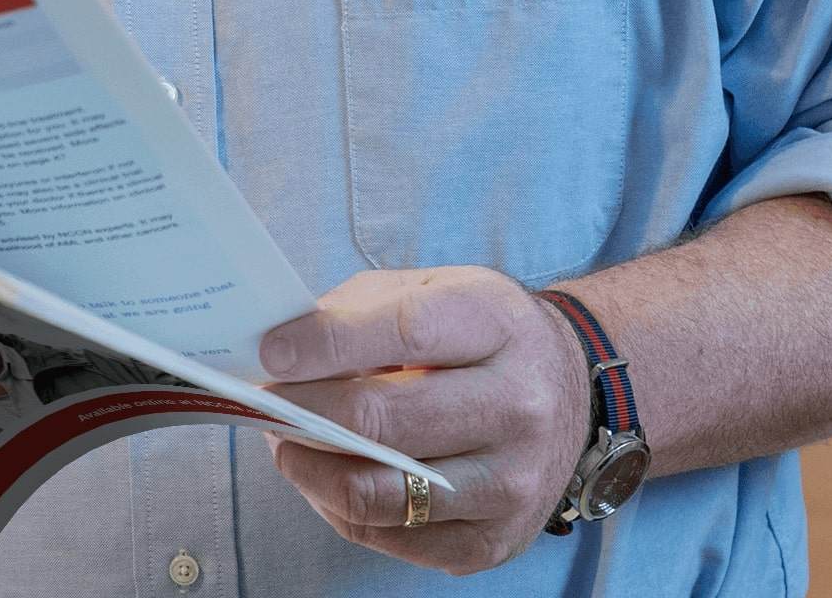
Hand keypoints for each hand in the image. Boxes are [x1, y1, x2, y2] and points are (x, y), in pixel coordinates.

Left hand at [257, 267, 590, 574]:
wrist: (569, 391)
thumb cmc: (475, 337)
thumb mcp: (430, 292)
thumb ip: (356, 312)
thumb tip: (278, 350)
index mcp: (497, 326)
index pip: (404, 332)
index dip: (325, 345)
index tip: (271, 354)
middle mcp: (518, 406)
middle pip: (381, 421)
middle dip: (301, 413)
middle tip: (263, 403)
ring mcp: (511, 482)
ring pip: (376, 493)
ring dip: (309, 469)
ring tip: (286, 443)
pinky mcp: (492, 540)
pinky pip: (388, 537)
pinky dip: (339, 509)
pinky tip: (329, 477)